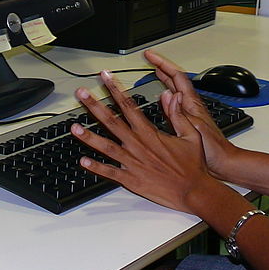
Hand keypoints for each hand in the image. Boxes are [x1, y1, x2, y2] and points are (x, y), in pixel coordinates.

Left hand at [71, 70, 217, 213]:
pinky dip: (96, 167)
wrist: (194, 192)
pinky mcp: (131, 180)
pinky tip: (83, 161)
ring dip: (89, 136)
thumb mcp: (190, 135)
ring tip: (73, 128)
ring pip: (106, 146)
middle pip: (111, 121)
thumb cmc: (193, 165)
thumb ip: (177, 114)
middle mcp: (137, 145)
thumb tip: (170, 95)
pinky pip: (110, 172)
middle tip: (81, 93)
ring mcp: (132, 162)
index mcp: (149, 133)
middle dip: (94, 105)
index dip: (116, 89)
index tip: (105, 77)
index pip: (128, 105)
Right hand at [143, 49, 239, 177]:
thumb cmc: (213, 150)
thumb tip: (167, 93)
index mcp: (192, 105)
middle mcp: (191, 105)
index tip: (150, 56)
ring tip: (155, 72)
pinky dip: (167, 93)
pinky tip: (163, 97)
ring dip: (165, 78)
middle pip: (176, 79)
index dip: (163, 64)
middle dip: (163, 67)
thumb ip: (179, 113)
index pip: (177, 76)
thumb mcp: (193, 130)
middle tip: (149, 59)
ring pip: (176, 88)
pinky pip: (175, 100)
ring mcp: (191, 112)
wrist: (225, 163)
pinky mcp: (189, 120)